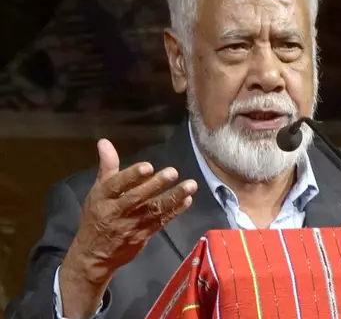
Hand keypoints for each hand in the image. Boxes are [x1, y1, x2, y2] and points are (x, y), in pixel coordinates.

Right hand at [59, 139, 195, 317]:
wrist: (94, 255)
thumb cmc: (97, 216)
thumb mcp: (98, 191)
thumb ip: (107, 166)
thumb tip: (105, 142)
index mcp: (103, 198)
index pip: (116, 185)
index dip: (131, 176)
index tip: (148, 166)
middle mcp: (117, 211)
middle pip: (136, 198)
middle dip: (156, 185)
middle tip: (173, 172)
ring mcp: (131, 225)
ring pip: (153, 210)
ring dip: (174, 197)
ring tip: (191, 185)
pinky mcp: (143, 235)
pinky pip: (161, 222)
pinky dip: (176, 211)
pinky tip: (188, 199)